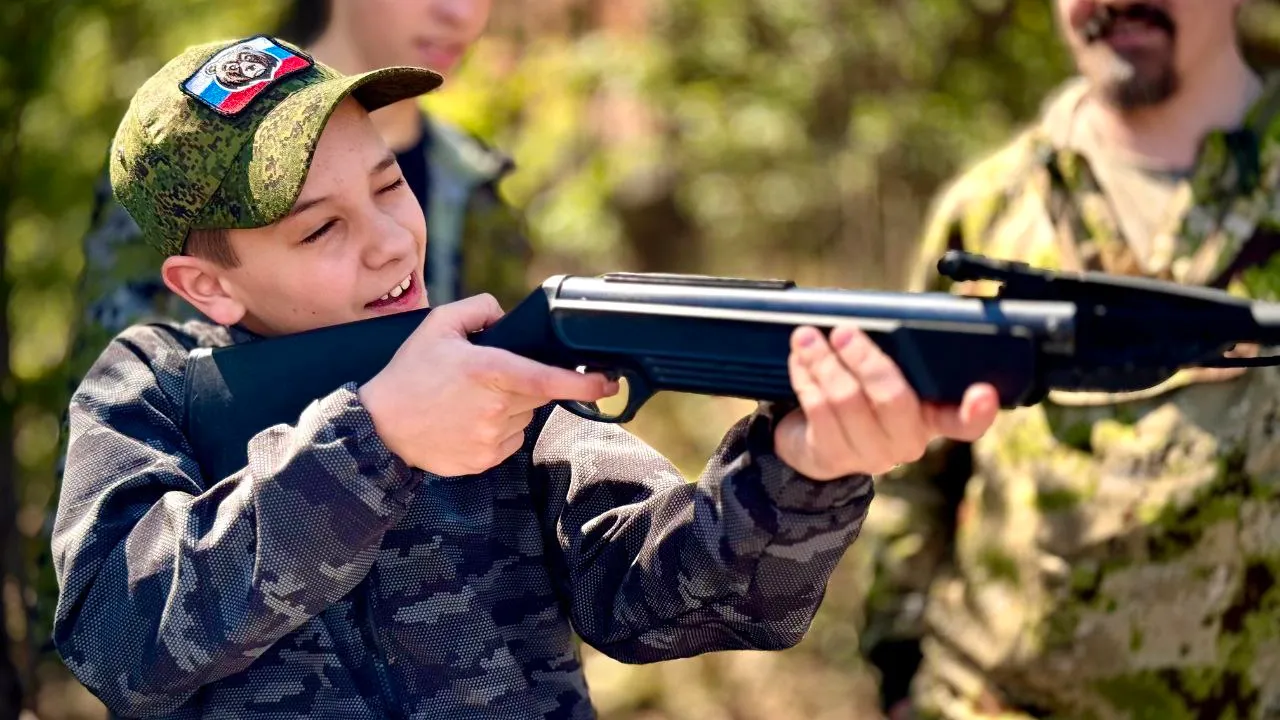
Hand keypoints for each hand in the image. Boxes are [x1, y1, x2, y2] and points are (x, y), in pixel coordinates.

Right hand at [358, 294, 615, 475]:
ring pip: (524, 419)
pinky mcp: (485, 460)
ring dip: (510, 408)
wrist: (379, 427)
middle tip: (488, 380)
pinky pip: (510, 441)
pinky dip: (498, 430)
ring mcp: (491, 438)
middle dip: (524, 385)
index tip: (608, 383)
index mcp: (489, 371)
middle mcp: (495, 408)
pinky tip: (467, 421)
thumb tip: (507, 316)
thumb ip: (480, 309)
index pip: (548, 379)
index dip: (584, 384)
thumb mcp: (438, 325)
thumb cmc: (409, 373)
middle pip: (536, 396)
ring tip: (470, 402)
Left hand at [774, 325, 998, 479]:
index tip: (983, 393)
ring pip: (847, 401)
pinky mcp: (833, 457)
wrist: (813, 445)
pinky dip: (806, 378)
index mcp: (931, 417)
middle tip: (843, 331)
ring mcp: (870, 454)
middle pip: (893, 398)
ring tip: (806, 337)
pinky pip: (818, 410)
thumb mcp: (882, 376)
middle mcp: (908, 440)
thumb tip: (880, 314)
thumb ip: (893, 353)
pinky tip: (799, 361)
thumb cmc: (858, 396)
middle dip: (864, 358)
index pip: (965, 422)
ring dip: (824, 362)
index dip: (978, 411)